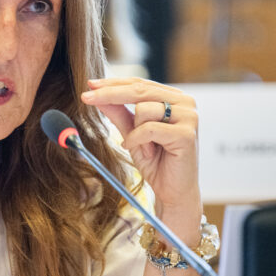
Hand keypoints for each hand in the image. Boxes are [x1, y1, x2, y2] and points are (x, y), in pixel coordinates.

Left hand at [81, 77, 201, 239]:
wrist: (173, 192)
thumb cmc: (156, 162)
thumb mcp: (131, 133)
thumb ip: (118, 112)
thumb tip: (96, 93)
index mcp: (174, 97)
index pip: (139, 83)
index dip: (113, 83)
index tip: (90, 84)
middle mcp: (185, 102)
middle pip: (139, 89)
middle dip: (109, 93)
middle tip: (86, 97)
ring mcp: (189, 117)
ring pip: (144, 109)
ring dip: (134, 131)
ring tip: (143, 148)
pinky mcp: (187, 134)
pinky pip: (149, 129)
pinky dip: (138, 140)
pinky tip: (145, 152)